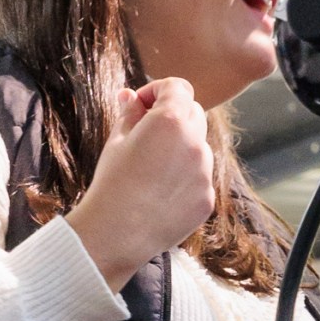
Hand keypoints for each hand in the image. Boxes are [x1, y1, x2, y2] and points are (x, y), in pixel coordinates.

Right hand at [65, 79, 215, 290]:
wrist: (117, 233)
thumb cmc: (112, 183)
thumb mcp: (116, 141)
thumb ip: (130, 113)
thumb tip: (130, 97)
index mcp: (170, 120)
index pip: (178, 87)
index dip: (158, 91)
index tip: (142, 105)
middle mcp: (194, 142)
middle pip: (193, 113)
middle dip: (173, 115)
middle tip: (148, 132)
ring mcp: (204, 172)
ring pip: (199, 146)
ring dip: (182, 147)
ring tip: (153, 168)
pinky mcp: (207, 198)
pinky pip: (200, 177)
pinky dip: (186, 177)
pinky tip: (161, 192)